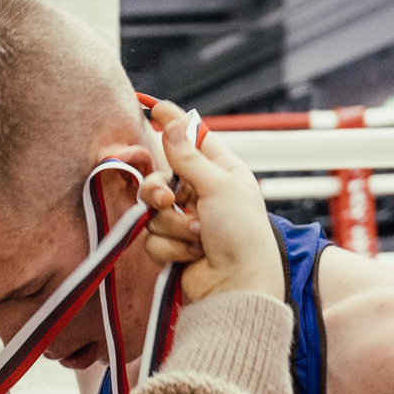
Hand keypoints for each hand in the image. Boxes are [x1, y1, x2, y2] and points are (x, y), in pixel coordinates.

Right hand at [142, 108, 278, 303]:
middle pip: (160, 178)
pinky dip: (171, 248)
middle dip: (160, 191)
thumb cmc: (242, 235)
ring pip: (153, 211)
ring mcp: (186, 221)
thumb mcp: (219, 187)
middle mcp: (203, 194)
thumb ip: (188, 157)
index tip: (154, 108)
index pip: (192, 140)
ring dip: (172, 226)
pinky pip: (152, 238)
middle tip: (168, 200)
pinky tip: (192, 255)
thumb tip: (171, 125)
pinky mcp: (173, 246)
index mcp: (222, 173)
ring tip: (196, 237)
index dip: (173, 125)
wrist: (237, 286)